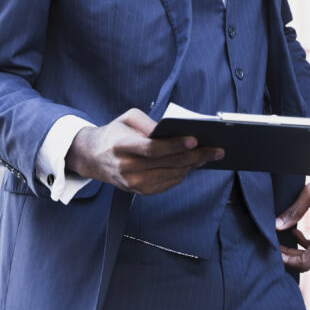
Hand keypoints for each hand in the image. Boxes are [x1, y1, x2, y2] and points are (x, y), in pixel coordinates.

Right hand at [66, 108, 222, 194]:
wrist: (93, 157)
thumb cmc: (114, 133)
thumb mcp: (127, 118)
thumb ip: (149, 123)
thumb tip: (173, 131)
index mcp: (122, 146)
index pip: (152, 149)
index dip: (174, 145)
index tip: (195, 139)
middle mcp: (127, 168)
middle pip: (167, 164)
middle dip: (195, 156)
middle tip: (216, 150)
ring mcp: (133, 183)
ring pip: (171, 175)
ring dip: (192, 166)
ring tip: (209, 155)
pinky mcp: (139, 191)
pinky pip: (167, 183)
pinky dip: (182, 174)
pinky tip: (192, 164)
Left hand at [275, 155, 309, 271]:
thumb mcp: (308, 195)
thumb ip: (292, 213)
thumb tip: (276, 227)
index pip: (305, 263)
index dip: (287, 261)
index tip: (275, 253)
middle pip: (309, 262)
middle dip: (290, 256)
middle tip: (276, 245)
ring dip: (298, 250)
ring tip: (285, 235)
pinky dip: (308, 245)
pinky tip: (297, 232)